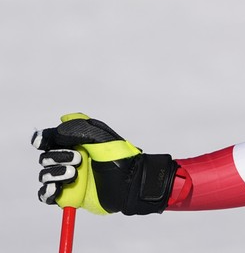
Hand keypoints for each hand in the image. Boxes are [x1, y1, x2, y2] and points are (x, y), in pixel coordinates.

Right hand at [33, 113, 176, 214]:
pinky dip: (47, 192)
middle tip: (78, 159)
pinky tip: (56, 189)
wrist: (130, 184)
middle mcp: (69, 159)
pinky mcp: (68, 196)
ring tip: (73, 174)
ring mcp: (67, 178)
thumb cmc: (120, 159)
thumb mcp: (103, 139)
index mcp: (76, 143)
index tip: (42, 142)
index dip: (42, 139)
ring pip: (45, 175)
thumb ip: (81, 129)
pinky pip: (47, 195)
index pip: (51, 139)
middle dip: (57, 157)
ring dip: (53, 174)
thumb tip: (61, 121)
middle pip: (46, 157)